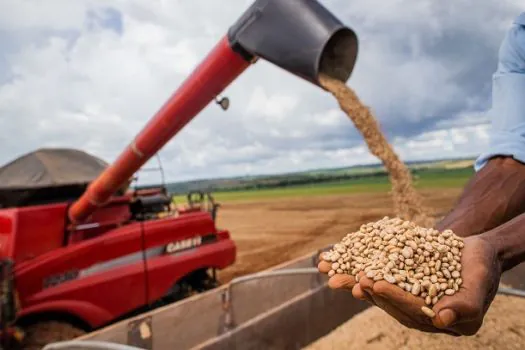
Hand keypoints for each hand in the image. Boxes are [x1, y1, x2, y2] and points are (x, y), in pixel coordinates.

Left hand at [318, 235, 501, 335]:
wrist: (476, 251)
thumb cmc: (482, 266)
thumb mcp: (480, 282)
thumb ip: (466, 304)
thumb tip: (442, 320)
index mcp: (440, 319)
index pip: (414, 311)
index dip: (395, 298)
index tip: (376, 284)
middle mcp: (421, 313)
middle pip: (390, 304)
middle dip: (368, 291)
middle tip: (348, 280)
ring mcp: (408, 298)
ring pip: (378, 291)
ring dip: (354, 282)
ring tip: (333, 274)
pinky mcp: (399, 282)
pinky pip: (376, 276)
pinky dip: (357, 269)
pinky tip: (339, 262)